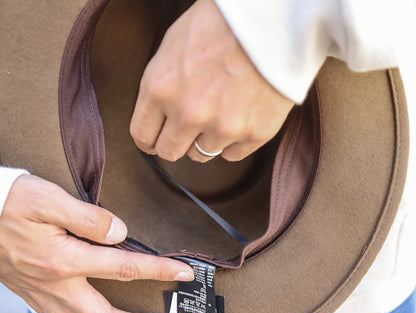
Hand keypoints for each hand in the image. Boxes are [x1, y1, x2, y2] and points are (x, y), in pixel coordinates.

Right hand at [0, 175, 193, 312]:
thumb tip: (120, 234)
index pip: (125, 268)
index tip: (185, 274)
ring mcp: (42, 293)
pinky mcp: (32, 293)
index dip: (159, 271)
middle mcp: (55, 284)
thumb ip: (89, 218)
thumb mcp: (49, 199)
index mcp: (64, 260)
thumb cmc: (9, 201)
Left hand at [130, 0, 293, 162]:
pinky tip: (238, 119)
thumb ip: (160, 89)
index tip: (156, 141)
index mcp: (160, 88)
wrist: (272, 16)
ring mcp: (223, 127)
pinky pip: (232, 155)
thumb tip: (158, 119)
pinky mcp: (254, 133)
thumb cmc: (220, 23)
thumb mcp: (172, 46)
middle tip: (186, 132)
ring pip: (202, 155)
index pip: (142, 136)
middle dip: (175, 143)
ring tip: (218, 115)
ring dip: (205, 140)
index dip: (149, 140)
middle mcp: (189, 114)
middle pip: (170, 152)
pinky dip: (232, 142)